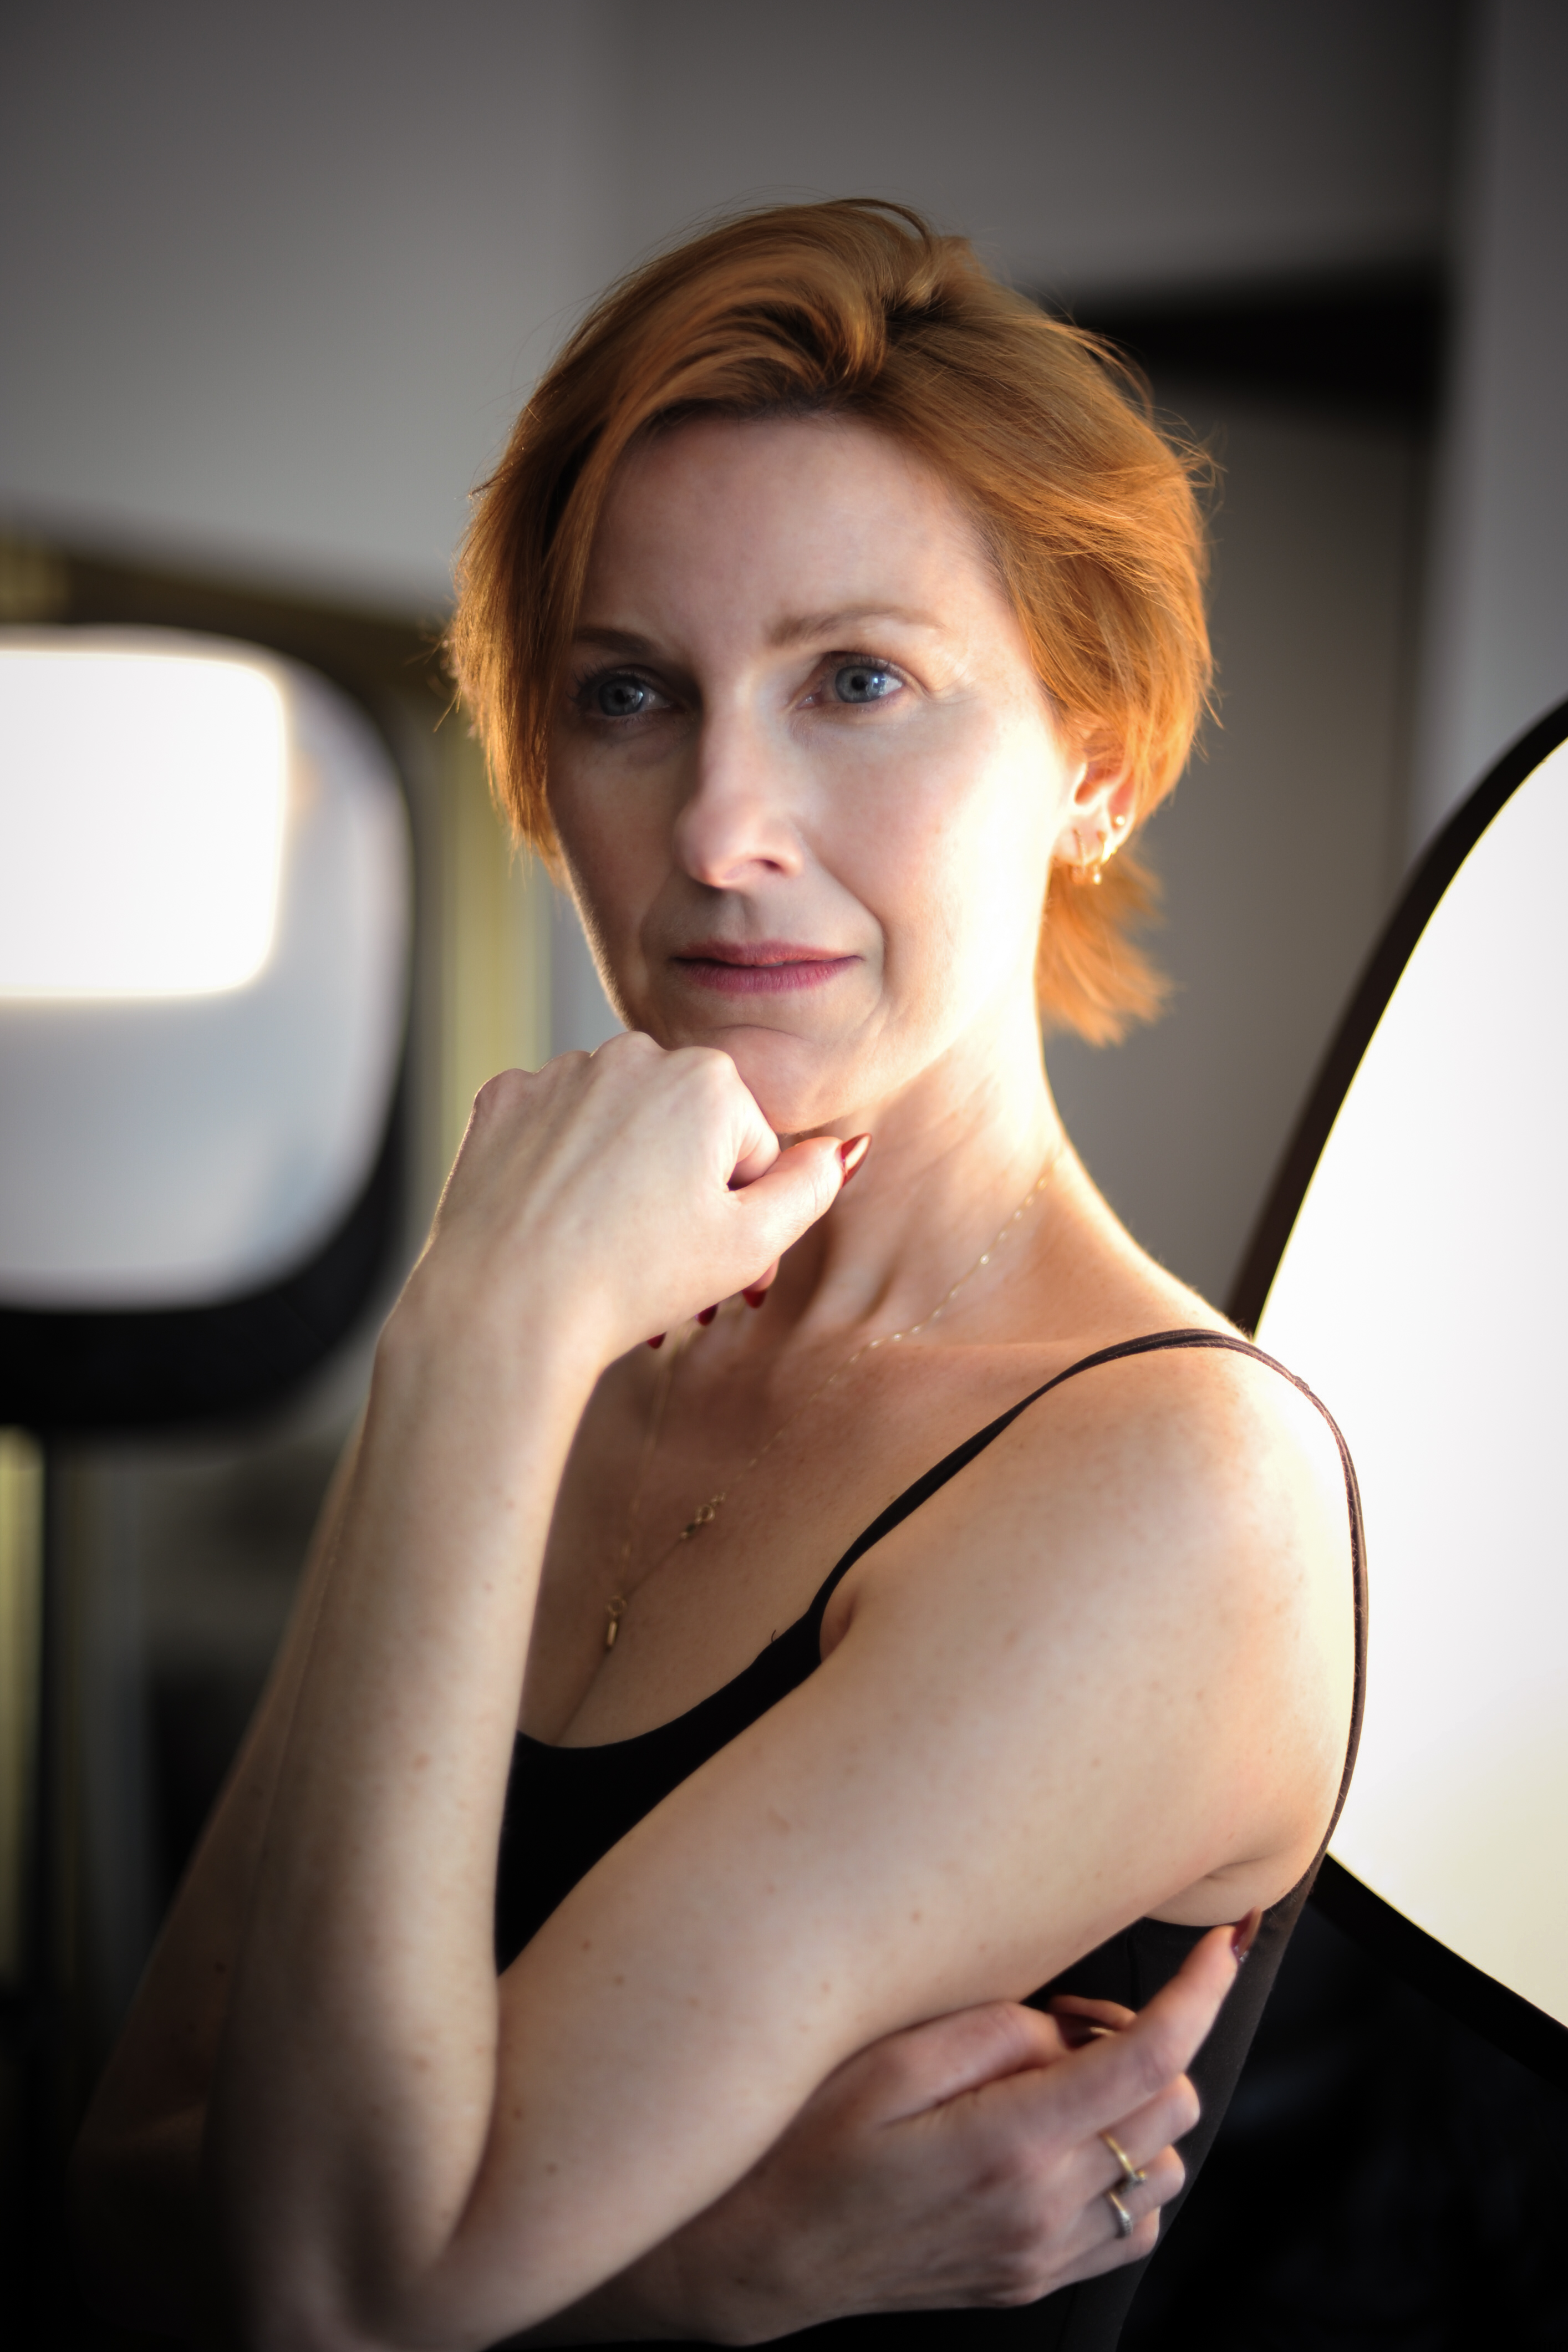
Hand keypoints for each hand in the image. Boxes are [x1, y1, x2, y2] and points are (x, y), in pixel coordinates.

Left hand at [407, 1034, 849, 1370]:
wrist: (506, 1307)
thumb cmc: (633, 1280)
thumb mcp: (751, 1245)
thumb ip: (811, 1187)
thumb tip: (843, 1147)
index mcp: (707, 1078)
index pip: (749, 1145)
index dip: (739, 1210)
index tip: (716, 1260)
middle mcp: (632, 1053)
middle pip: (682, 1126)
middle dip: (684, 1187)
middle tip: (664, 1262)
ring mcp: (560, 1073)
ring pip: (617, 1123)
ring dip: (623, 1172)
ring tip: (607, 1242)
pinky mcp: (503, 1099)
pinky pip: (553, 1124)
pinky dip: (560, 1163)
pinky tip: (557, 1214)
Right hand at [638, 1923, 1241, 2341]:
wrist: (761, 2253)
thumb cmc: (805, 2144)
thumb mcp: (885, 2059)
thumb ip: (993, 2032)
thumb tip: (1064, 2030)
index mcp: (1010, 2143)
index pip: (1151, 2061)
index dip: (1199, 1994)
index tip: (1217, 1949)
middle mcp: (1042, 2209)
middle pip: (1171, 2108)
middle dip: (1144, 2041)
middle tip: (1062, 2020)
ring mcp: (1042, 2254)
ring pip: (1162, 2168)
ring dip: (1136, 2109)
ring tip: (1054, 2081)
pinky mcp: (1032, 2279)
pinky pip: (1133, 2229)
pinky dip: (1127, 2173)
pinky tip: (1065, 2140)